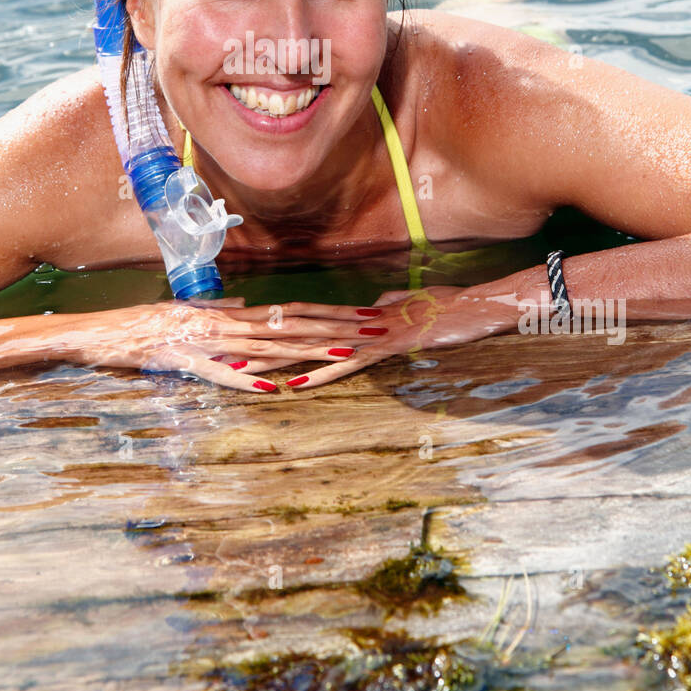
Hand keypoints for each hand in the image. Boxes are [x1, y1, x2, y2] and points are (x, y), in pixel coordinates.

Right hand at [48, 298, 367, 392]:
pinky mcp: (184, 361)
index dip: (326, 313)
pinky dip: (247, 380)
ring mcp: (206, 342)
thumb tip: (251, 306)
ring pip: (265, 345)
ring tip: (342, 351)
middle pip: (289, 325)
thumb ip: (221, 311)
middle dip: (333, 328)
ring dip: (305, 349)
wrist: (101, 331)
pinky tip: (275, 388)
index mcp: (229, 313)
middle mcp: (224, 323)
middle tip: (369, 329)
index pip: (288, 311)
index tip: (358, 315)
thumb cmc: (142, 324)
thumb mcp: (189, 313)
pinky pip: (220, 373)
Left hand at [242, 283, 519, 388]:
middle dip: (256, 341)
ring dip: (276, 358)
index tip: (236, 328)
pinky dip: (322, 374)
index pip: (299, 317)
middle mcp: (352, 320)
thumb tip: (370, 308)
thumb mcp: (404, 305)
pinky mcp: (385, 347)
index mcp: (353, 312)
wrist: (470, 305)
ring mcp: (366, 333)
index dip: (266, 323)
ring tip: (243, 367)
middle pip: (294, 331)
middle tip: (220, 347)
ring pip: (312, 346)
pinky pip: (347, 364)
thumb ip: (382, 307)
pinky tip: (297, 385)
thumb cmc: (442, 305)